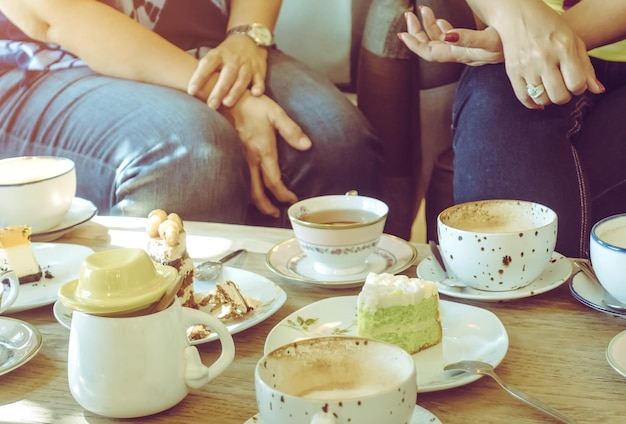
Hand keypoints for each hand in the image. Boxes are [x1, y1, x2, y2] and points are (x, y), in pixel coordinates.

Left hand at [188, 35, 268, 108]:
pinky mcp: (259, 71)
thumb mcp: (214, 56)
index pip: (207, 65)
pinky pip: (259, 79)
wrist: (249, 39)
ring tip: (227, 103)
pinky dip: (258, 86)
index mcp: (218, 55)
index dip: (199, 78)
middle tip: (211, 105)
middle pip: (226, 75)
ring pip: (242, 79)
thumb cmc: (227, 54)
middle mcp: (233, 60)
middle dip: (218, 91)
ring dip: (235, 91)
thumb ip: (205, 70)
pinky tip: (255, 94)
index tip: (191, 91)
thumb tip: (190, 90)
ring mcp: (247, 65)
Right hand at [221, 92, 311, 216]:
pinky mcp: (232, 155)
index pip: (274, 181)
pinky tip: (250, 191)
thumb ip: (292, 131)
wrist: (226, 99)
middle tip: (276, 213)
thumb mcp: (276, 114)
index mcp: (263, 151)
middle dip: (267, 206)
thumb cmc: (252, 105)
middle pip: (256, 193)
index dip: (284, 194)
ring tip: (264, 207)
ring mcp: (239, 158)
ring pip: (245, 189)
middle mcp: (250, 159)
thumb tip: (307, 145)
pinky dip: (245, 191)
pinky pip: (238, 179)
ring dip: (255, 201)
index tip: (292, 199)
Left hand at [399, 8, 502, 65]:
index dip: (415, 45)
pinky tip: (440, 20)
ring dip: (428, 26)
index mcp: (461, 54)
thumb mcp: (491, 40)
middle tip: (408, 16)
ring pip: (440, 41)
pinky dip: (442, 28)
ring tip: (423, 10)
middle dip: (417, 32)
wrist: (527, 52)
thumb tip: (445, 35)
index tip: (403, 35)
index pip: (431, 53)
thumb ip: (467, 38)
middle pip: (431, 47)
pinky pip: (451, 39)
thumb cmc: (511, 46)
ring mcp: (466, 49)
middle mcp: (461, 54)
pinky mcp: (473, 45)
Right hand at [474, 0, 603, 108]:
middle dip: (564, 96)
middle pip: (559, 96)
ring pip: (541, 99)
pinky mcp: (512, 72)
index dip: (579, 88)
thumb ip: (586, 66)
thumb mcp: (573, 41)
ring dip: (549, 99)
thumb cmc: (549, 27)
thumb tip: (597, 90)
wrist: (518, 16)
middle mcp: (544, 58)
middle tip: (563, 88)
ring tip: (550, 90)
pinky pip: (523, 97)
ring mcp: (526, 66)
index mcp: (563, 48)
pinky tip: (538, 100)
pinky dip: (532, 104)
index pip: (576, 83)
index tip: (575, 83)